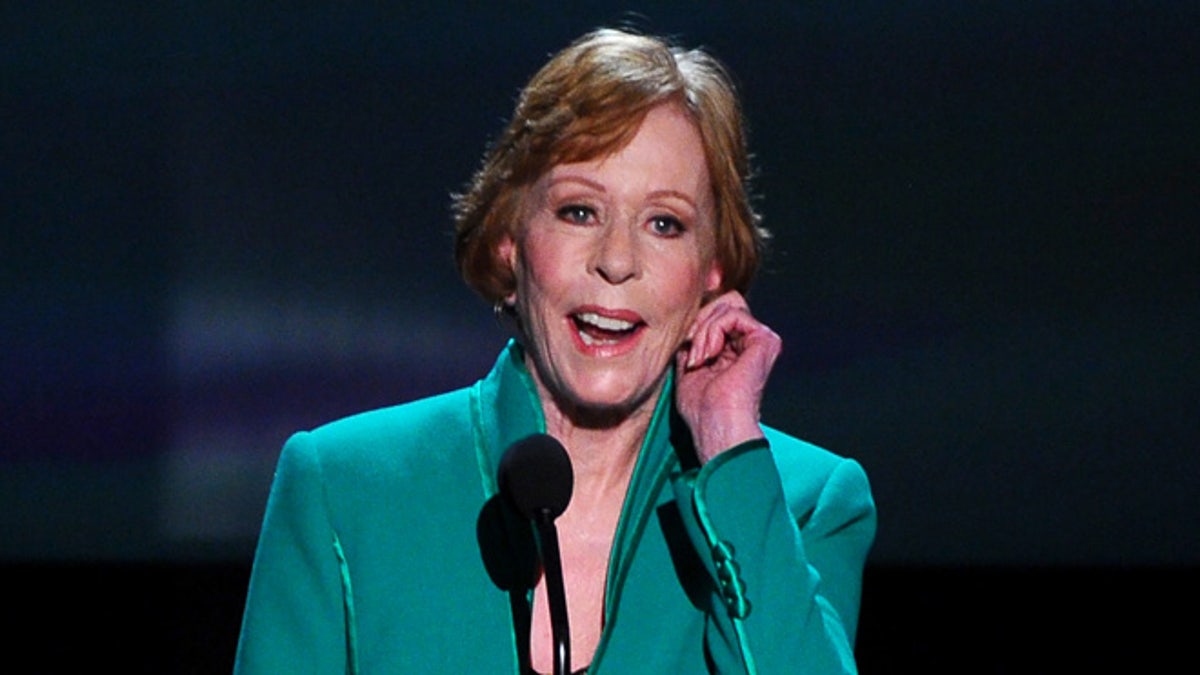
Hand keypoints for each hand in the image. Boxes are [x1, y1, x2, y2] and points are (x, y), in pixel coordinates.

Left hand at [675, 291, 781, 463]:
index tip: (685, 347)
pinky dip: (714, 330)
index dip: (697, 322)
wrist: (716, 425)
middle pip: (724, 303)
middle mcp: (751, 342)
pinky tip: (709, 354)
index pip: (718, 312)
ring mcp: (761, 340)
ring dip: (705, 330)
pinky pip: (734, 314)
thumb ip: (692, 342)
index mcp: (735, 349)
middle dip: (700, 322)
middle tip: (693, 351)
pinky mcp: (765, 340)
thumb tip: (686, 321)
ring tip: (701, 357)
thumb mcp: (688, 366)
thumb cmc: (702, 408)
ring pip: (727, 306)